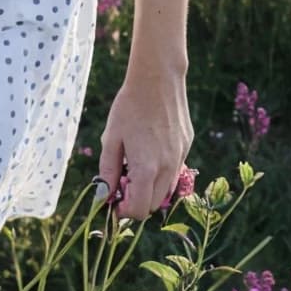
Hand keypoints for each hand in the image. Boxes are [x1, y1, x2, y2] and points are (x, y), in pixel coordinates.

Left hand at [97, 64, 193, 219]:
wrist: (158, 79)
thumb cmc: (129, 107)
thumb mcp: (111, 138)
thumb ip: (108, 170)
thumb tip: (104, 196)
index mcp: (146, 168)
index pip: (138, 210)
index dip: (123, 211)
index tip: (113, 201)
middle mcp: (168, 168)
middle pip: (153, 204)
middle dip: (136, 201)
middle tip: (121, 182)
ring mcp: (180, 157)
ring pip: (166, 189)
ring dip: (150, 187)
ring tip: (134, 164)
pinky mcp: (187, 146)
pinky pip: (174, 169)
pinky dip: (161, 170)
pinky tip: (150, 147)